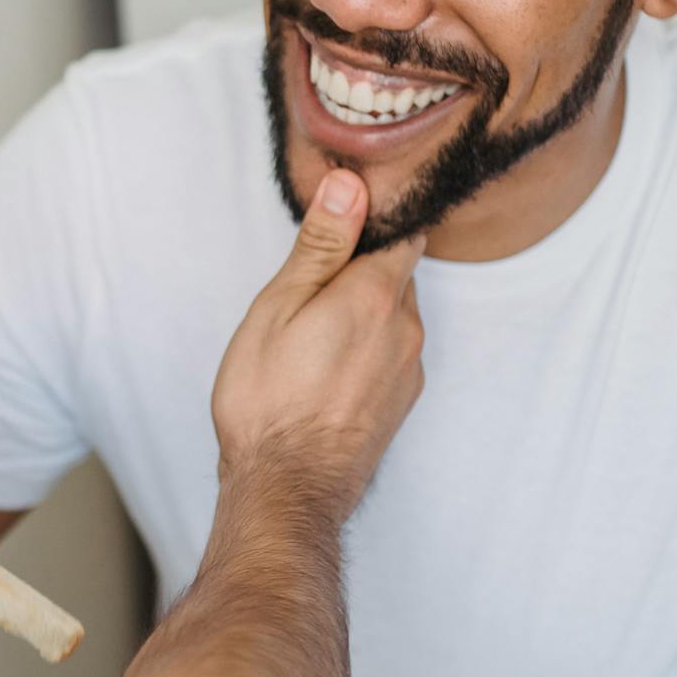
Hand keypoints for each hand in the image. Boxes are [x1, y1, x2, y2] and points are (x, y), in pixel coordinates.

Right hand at [210, 169, 425, 512]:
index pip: (404, 230)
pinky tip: (323, 372)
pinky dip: (364, 351)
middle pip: (396, 274)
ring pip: (391, 316)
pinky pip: (389, 354)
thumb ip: (321, 245)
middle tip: (305, 292)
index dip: (375, 220)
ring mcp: (408, 369)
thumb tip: (351, 184)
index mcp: (377, 295)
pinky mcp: (401, 401)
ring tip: (308, 339)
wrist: (286, 491)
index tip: (341, 225)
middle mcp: (406, 329)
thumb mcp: (279, 308)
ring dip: (360, 314)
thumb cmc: (269, 402)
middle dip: (359, 271)